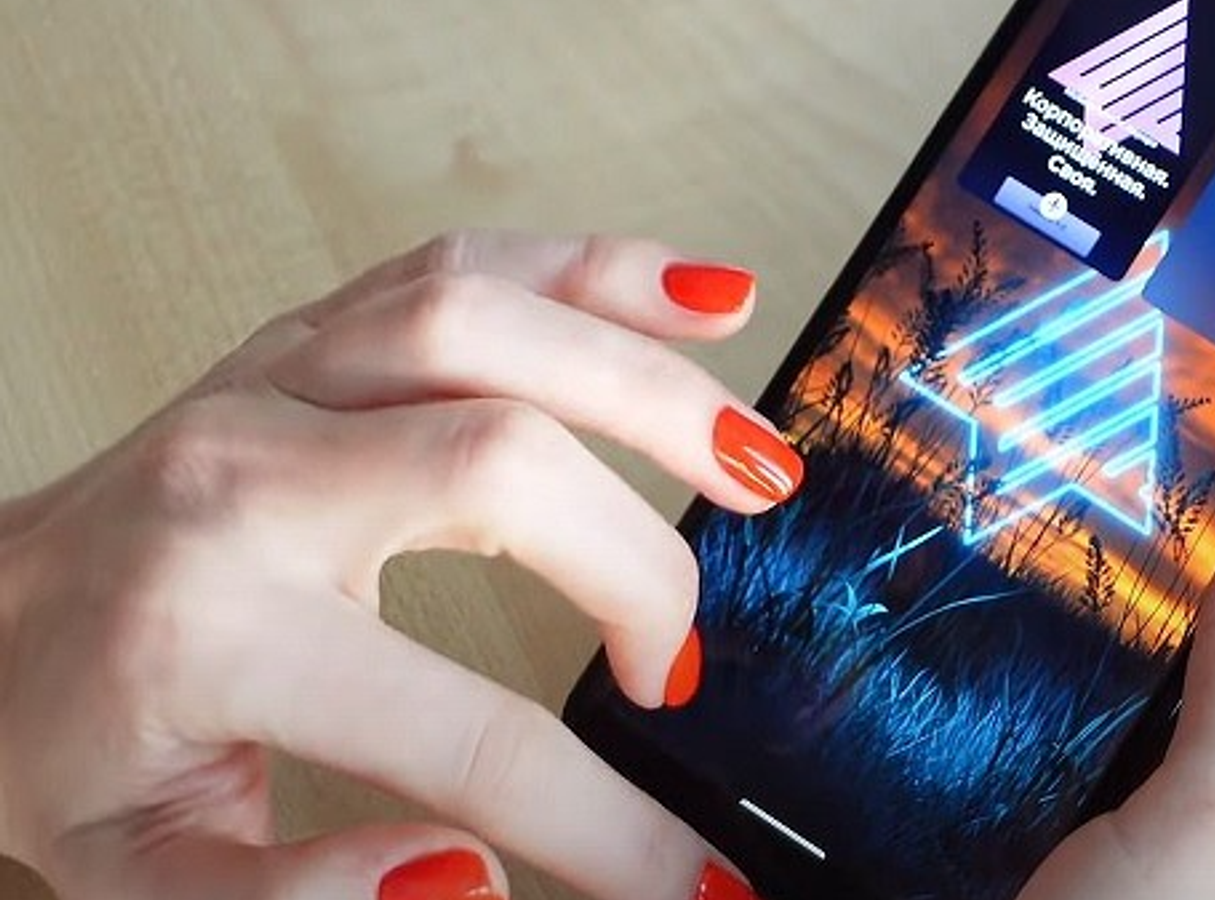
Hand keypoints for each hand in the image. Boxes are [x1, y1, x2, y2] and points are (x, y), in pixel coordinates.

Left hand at [0, 232, 791, 899]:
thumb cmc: (70, 737)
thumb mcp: (146, 877)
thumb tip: (469, 871)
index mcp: (209, 630)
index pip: (466, 734)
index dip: (608, 828)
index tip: (694, 882)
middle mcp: (247, 476)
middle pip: (502, 467)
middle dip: (640, 573)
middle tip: (684, 668)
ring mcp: (278, 381)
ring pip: (489, 324)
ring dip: (648, 385)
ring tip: (756, 459)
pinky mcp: (309, 335)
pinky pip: (461, 266)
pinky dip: (595, 270)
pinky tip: (694, 301)